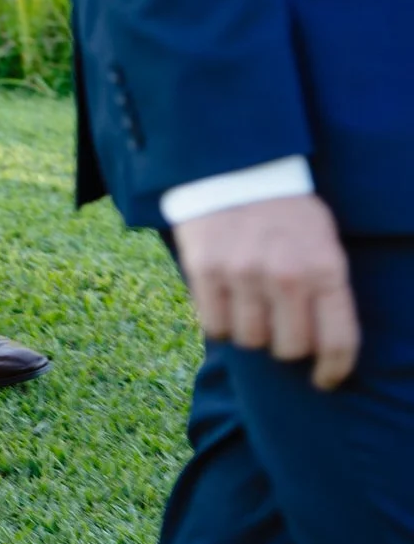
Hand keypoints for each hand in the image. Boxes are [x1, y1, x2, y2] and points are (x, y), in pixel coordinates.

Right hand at [173, 194, 360, 389]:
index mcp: (324, 267)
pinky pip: (214, 326)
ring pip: (251, 341)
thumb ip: (327, 288)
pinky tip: (225, 300)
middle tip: (279, 326)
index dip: (333, 371)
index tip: (323, 379)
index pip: (337, 342)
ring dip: (251, 331)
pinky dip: (220, 322)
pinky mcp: (205, 269)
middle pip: (290, 349)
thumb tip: (325, 346)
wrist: (234, 163)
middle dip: (286, 345)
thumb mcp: (323, 241)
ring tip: (250, 306)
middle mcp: (286, 274)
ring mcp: (243, 273)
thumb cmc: (285, 211)